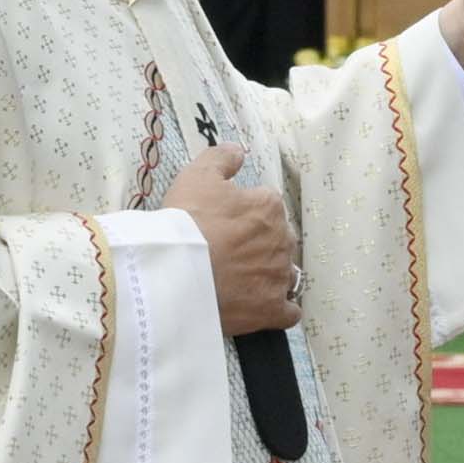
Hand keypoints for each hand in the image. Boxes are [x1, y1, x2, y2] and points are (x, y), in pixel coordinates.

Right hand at [176, 141, 295, 337]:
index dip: (244, 212)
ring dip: (270, 274)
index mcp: (269, 207)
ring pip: (285, 273)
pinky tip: (265, 307)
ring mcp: (279, 278)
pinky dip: (281, 309)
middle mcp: (282, 241)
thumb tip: (238, 150)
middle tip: (229, 251)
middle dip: (259, 244)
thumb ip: (221, 158)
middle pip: (277, 239)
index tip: (225, 222)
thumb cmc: (186, 222)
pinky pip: (289, 312)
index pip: (266, 204)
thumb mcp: (197, 175)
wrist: (174, 273)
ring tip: (243, 279)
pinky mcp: (272, 310)